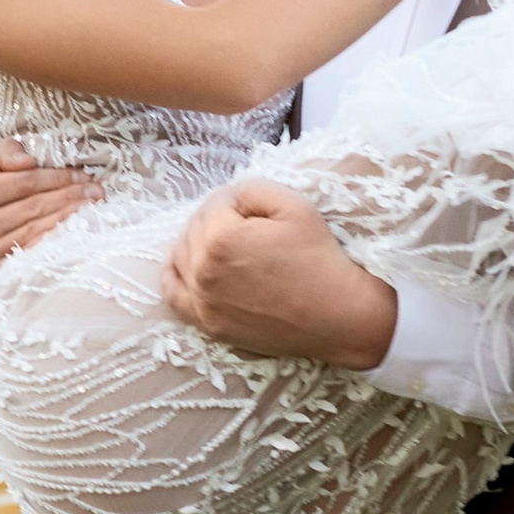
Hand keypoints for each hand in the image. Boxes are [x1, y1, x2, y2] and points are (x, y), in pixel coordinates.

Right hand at [0, 140, 98, 307]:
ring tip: (94, 207)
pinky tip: (77, 234)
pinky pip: (33, 257)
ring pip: (37, 231)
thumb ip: (3, 157)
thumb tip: (30, 158)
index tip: (82, 175)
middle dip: (70, 196)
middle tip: (98, 191)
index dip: (57, 177)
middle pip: (34, 206)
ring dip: (70, 217)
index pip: (24, 181)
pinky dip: (57, 243)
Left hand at [162, 181, 397, 368]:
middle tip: (250, 224)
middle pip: (196, 227)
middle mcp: (202, 271)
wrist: (338, 315)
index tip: (262, 209)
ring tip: (224, 239)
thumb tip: (229, 197)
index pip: (217, 202)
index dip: (241, 199)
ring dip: (198, 241)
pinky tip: (183, 264)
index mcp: (220, 238)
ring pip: (183, 255)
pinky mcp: (209, 324)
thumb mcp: (294, 205)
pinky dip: (174, 275)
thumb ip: (251, 189)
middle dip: (219, 218)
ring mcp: (202, 301)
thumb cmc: (319, 258)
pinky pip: (175, 295)